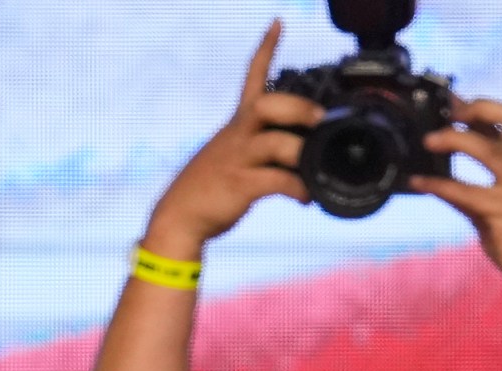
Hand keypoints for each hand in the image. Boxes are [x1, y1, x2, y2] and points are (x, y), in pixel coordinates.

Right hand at [140, 22, 321, 260]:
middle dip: (298, 108)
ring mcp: (238, 160)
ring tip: (317, 169)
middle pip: (267, 105)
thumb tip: (305, 150)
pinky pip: (277, 181)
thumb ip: (264, 146)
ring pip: (275, 143)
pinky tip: (306, 198)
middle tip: (320, 119)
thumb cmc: (213, 185)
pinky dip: (298, 189)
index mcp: (238, 123)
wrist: (181, 215)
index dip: (265, 49)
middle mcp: (238, 135)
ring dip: (302, 153)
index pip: (251, 76)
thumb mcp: (235, 155)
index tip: (278, 24)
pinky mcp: (240, 185)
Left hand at [410, 99, 501, 305]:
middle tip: (447, 111)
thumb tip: (443, 183)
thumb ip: (478, 194)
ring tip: (428, 140)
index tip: (457, 105)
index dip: (484, 108)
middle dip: (478, 108)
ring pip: (485, 150)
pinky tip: (418, 183)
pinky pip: (465, 192)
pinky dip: (437, 184)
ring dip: (453, 138)